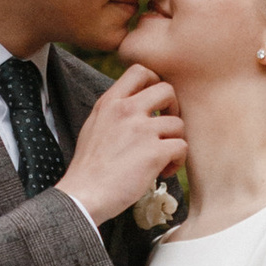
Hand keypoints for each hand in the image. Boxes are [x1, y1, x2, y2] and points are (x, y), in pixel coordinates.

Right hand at [60, 60, 186, 225]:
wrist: (84, 194)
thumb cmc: (88, 167)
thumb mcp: (93, 126)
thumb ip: (114, 111)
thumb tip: (134, 104)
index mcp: (110, 102)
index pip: (140, 71)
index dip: (155, 83)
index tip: (154, 104)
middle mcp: (126, 110)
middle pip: (167, 89)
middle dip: (173, 108)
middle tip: (165, 128)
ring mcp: (142, 130)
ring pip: (178, 123)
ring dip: (175, 141)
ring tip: (162, 158)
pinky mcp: (155, 152)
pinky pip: (182, 147)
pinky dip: (177, 161)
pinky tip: (163, 171)